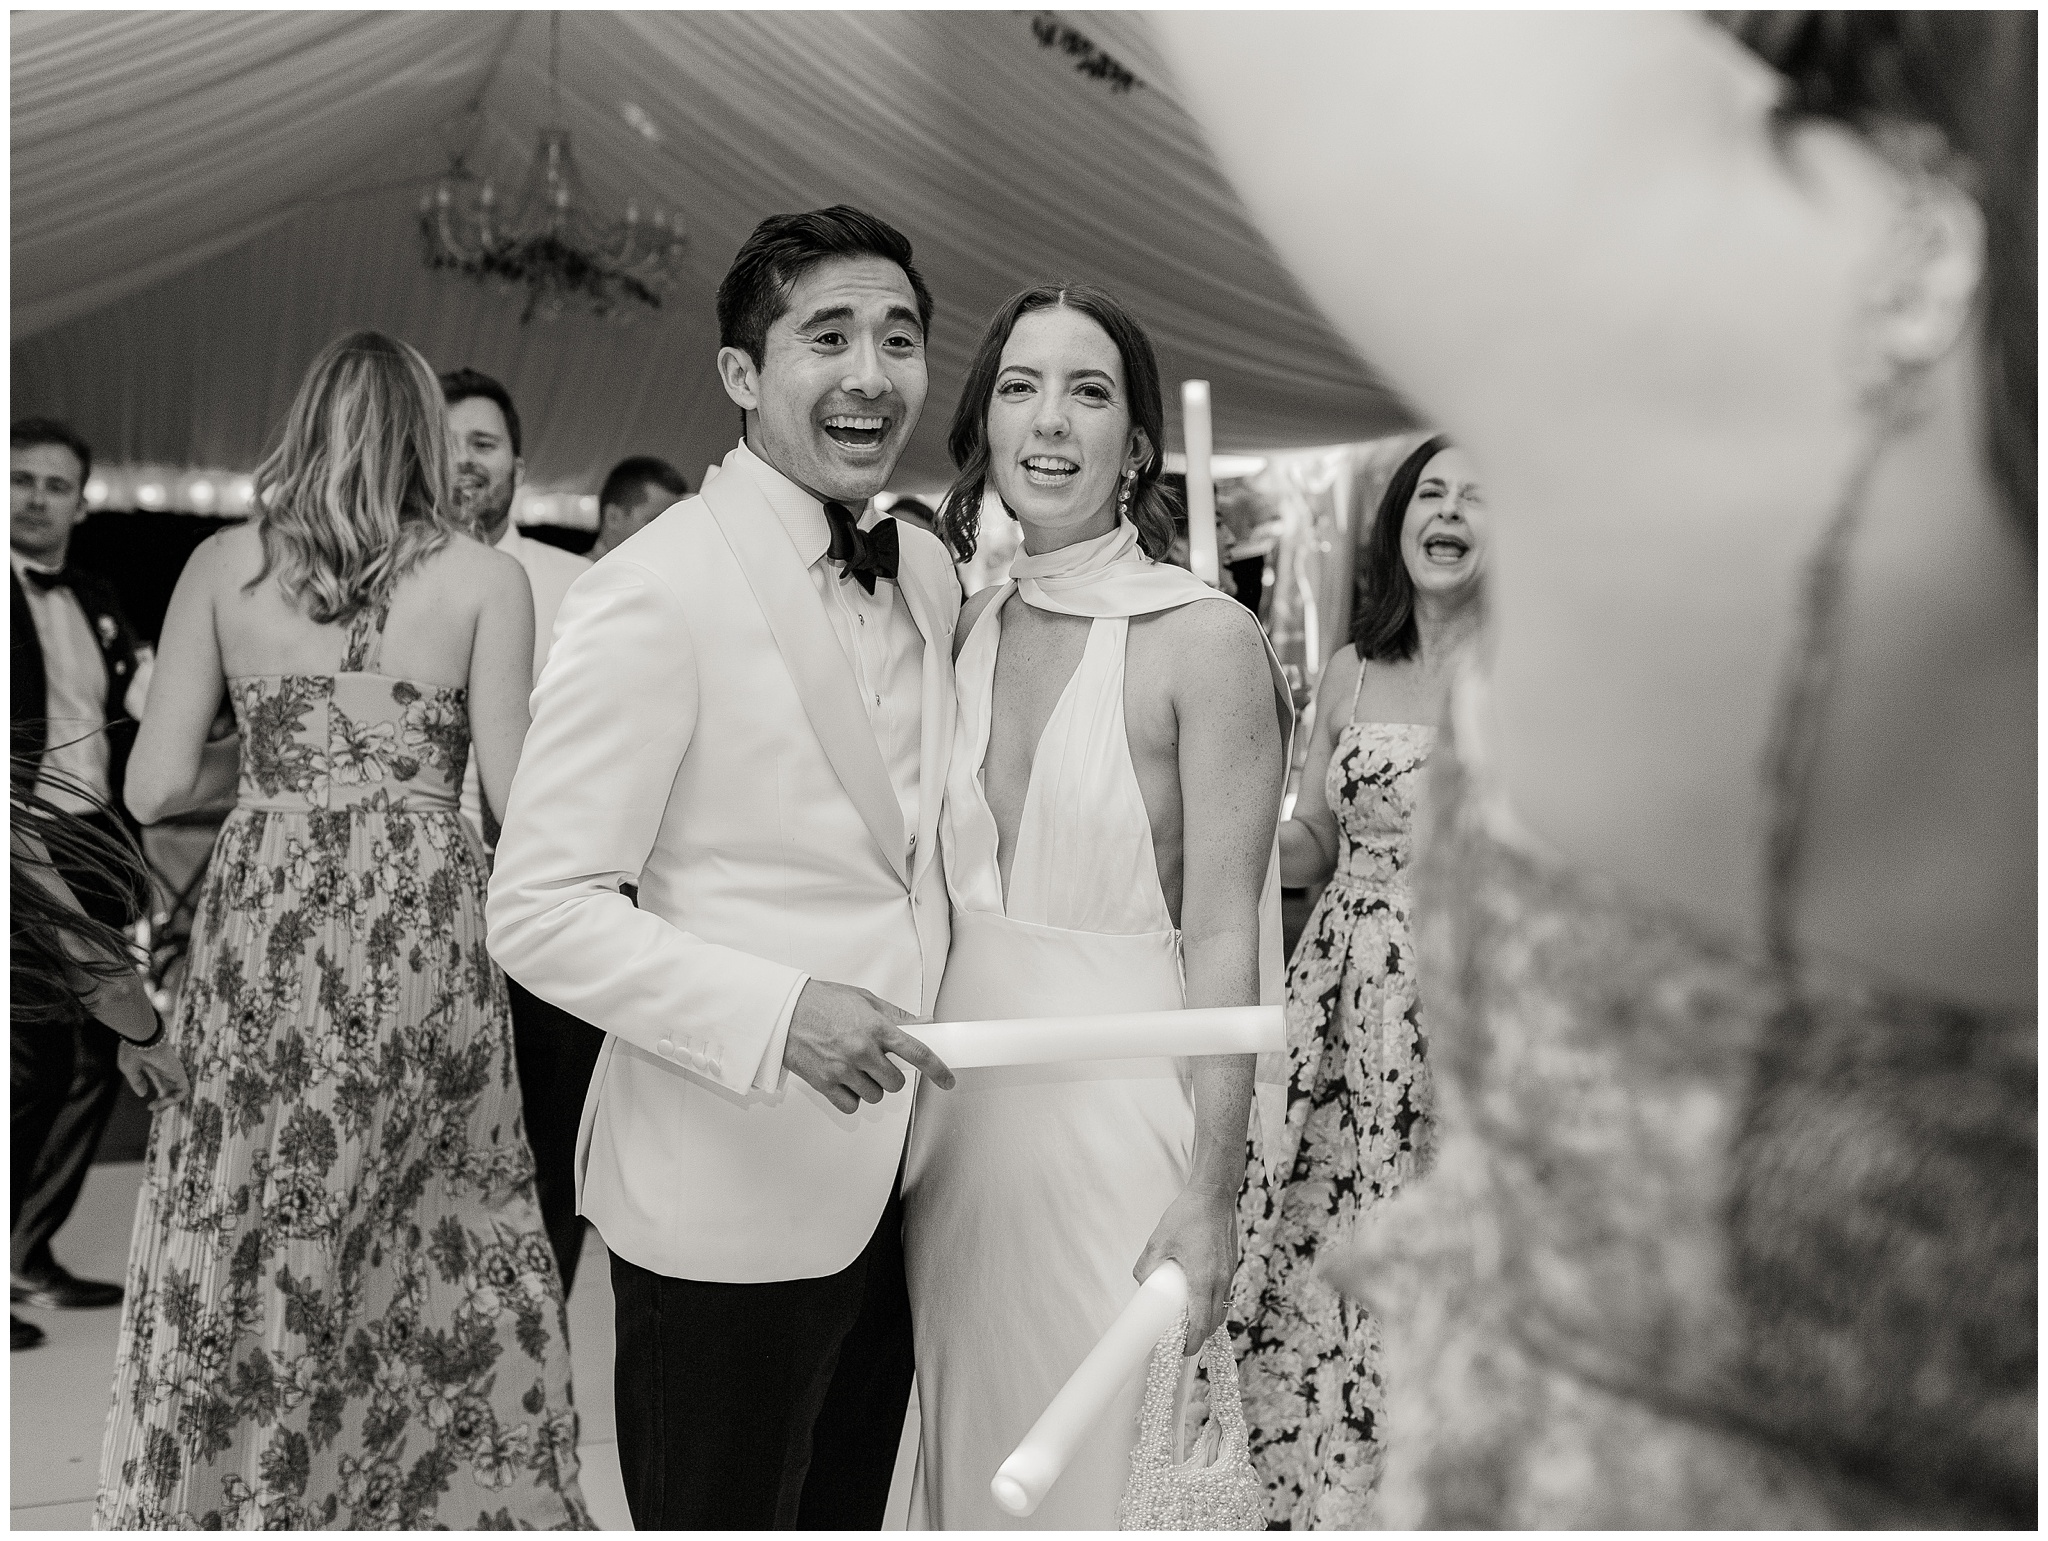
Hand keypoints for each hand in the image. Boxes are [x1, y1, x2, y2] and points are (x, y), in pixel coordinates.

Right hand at [118, 1036, 190, 1111]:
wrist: (141, 1038)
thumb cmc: (132, 1049)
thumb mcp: (129, 1068)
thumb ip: (137, 1081)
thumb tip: (143, 1094)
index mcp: (154, 1068)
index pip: (162, 1086)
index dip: (159, 1098)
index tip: (151, 1108)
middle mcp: (166, 1070)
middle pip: (171, 1091)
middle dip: (165, 1104)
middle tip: (157, 1114)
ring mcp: (173, 1071)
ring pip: (179, 1092)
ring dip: (168, 1104)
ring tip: (155, 1108)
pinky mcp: (179, 1072)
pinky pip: (183, 1090)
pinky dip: (175, 1099)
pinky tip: (162, 1102)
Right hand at [783, 978, 955, 1114]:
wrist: (783, 1011)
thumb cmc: (821, 1002)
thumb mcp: (863, 999)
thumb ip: (895, 1015)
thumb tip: (924, 1023)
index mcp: (876, 1027)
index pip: (917, 1053)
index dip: (938, 1070)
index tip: (947, 1081)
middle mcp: (862, 1050)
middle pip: (896, 1083)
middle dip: (891, 1076)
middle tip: (878, 1064)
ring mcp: (843, 1069)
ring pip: (875, 1096)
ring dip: (871, 1087)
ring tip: (855, 1068)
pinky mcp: (824, 1084)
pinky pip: (852, 1106)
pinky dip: (851, 1098)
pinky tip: (844, 1081)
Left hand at [1134, 1181, 1240, 1354]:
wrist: (1214, 1194)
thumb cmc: (1187, 1215)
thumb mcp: (1158, 1241)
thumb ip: (1146, 1267)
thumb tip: (1142, 1285)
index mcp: (1204, 1279)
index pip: (1201, 1324)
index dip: (1191, 1343)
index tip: (1180, 1351)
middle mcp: (1221, 1281)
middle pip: (1214, 1324)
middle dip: (1198, 1336)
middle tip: (1179, 1338)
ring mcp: (1229, 1274)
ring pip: (1221, 1310)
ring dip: (1207, 1321)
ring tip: (1186, 1320)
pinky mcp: (1231, 1266)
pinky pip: (1224, 1295)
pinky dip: (1212, 1304)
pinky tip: (1196, 1297)